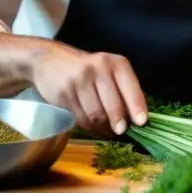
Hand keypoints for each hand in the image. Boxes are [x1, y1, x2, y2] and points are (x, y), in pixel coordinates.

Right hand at [30, 42, 147, 135]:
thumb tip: (138, 121)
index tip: (142, 122)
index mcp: (116, 63)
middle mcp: (99, 68)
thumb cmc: (87, 70)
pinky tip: (93, 125)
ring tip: (107, 129)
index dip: (136, 105)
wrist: (49, 61)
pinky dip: (90, 127)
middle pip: (113, 105)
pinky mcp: (65, 93)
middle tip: (122, 131)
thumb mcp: (108, 72)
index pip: (129, 86)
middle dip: (119, 122)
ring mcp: (80, 80)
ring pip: (97, 115)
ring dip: (103, 128)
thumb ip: (123, 92)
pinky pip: (82, 118)